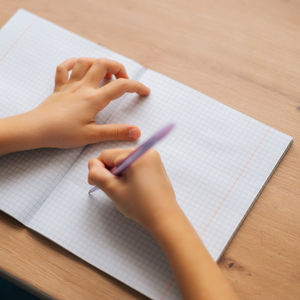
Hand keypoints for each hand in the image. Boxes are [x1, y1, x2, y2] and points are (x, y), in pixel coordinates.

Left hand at [27, 57, 149, 147]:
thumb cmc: (62, 133)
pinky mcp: (59, 86)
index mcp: (93, 99)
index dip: (136, 86)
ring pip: (86, 62)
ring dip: (99, 63)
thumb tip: (136, 132)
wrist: (36, 129)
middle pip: (103, 64)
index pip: (120, 86)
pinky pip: (65, 67)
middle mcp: (83, 87)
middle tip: (123, 80)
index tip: (145, 91)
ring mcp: (70, 84)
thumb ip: (116, 132)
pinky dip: (74, 63)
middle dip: (118, 68)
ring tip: (105, 74)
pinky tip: (81, 67)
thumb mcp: (92, 136)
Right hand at [88, 148, 179, 229]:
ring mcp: (153, 158)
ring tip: (127, 190)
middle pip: (116, 157)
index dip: (99, 170)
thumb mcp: (113, 190)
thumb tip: (92, 164)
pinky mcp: (156, 165)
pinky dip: (130, 174)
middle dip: (112, 172)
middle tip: (116, 190)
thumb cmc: (142, 206)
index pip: (106, 155)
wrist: (164, 218)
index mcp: (136, 155)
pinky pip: (136, 164)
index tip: (100, 184)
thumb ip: (98, 174)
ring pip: (125, 161)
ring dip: (121, 174)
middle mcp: (147, 152)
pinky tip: (134, 188)